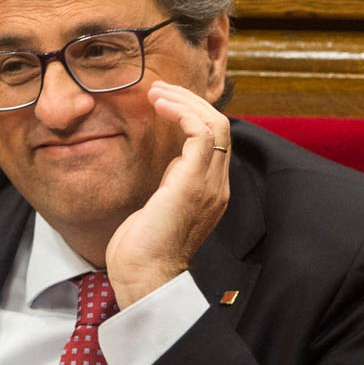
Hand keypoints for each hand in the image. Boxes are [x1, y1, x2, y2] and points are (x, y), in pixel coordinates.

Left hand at [106, 82, 231, 307]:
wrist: (143, 275)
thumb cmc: (143, 248)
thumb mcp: (162, 204)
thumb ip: (175, 181)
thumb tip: (175, 159)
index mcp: (211, 191)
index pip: (216, 140)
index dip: (192, 114)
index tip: (164, 101)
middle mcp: (217, 186)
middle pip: (220, 125)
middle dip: (190, 100)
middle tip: (160, 89)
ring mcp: (209, 184)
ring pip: (215, 123)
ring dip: (185, 102)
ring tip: (157, 92)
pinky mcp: (193, 182)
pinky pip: (202, 133)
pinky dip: (182, 113)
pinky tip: (160, 107)